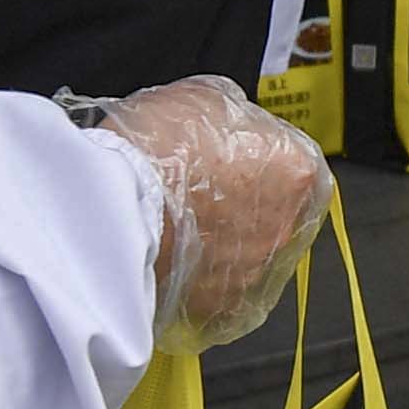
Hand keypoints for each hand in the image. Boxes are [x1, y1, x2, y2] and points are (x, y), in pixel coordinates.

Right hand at [99, 74, 329, 346]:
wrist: (111, 207)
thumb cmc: (156, 150)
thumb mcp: (202, 96)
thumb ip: (235, 115)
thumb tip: (234, 122)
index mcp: (297, 171)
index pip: (293, 162)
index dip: (255, 158)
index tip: (224, 159)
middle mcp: (288, 227)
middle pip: (274, 213)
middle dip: (242, 205)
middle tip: (197, 193)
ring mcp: (257, 274)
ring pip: (246, 257)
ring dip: (220, 245)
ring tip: (174, 228)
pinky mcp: (223, 312)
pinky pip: (217, 294)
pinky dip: (197, 281)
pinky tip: (167, 260)